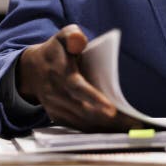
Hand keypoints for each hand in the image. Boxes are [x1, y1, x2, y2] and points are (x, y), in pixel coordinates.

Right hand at [17, 24, 140, 131]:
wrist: (31, 71)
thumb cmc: (54, 52)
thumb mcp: (61, 36)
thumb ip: (72, 35)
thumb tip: (80, 41)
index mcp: (60, 74)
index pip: (78, 88)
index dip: (94, 99)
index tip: (112, 109)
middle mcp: (57, 94)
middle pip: (85, 111)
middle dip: (110, 120)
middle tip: (134, 124)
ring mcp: (57, 108)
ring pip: (84, 123)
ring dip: (107, 128)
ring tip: (131, 129)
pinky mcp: (59, 117)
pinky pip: (80, 128)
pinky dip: (98, 130)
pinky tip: (116, 130)